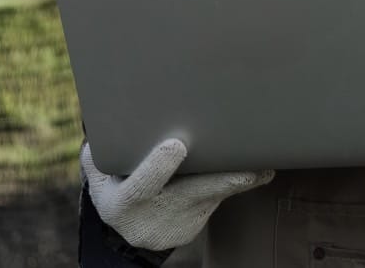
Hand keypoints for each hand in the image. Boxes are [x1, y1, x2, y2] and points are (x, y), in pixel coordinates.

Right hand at [82, 138, 273, 250]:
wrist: (133, 231)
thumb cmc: (118, 190)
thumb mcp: (100, 181)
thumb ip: (98, 159)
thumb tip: (100, 132)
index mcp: (126, 203)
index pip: (143, 185)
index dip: (158, 167)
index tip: (176, 146)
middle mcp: (157, 214)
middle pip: (192, 195)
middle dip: (219, 181)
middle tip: (245, 169)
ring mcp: (182, 219)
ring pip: (214, 196)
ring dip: (241, 181)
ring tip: (265, 165)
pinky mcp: (200, 219)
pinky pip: (221, 198)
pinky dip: (240, 182)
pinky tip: (262, 168)